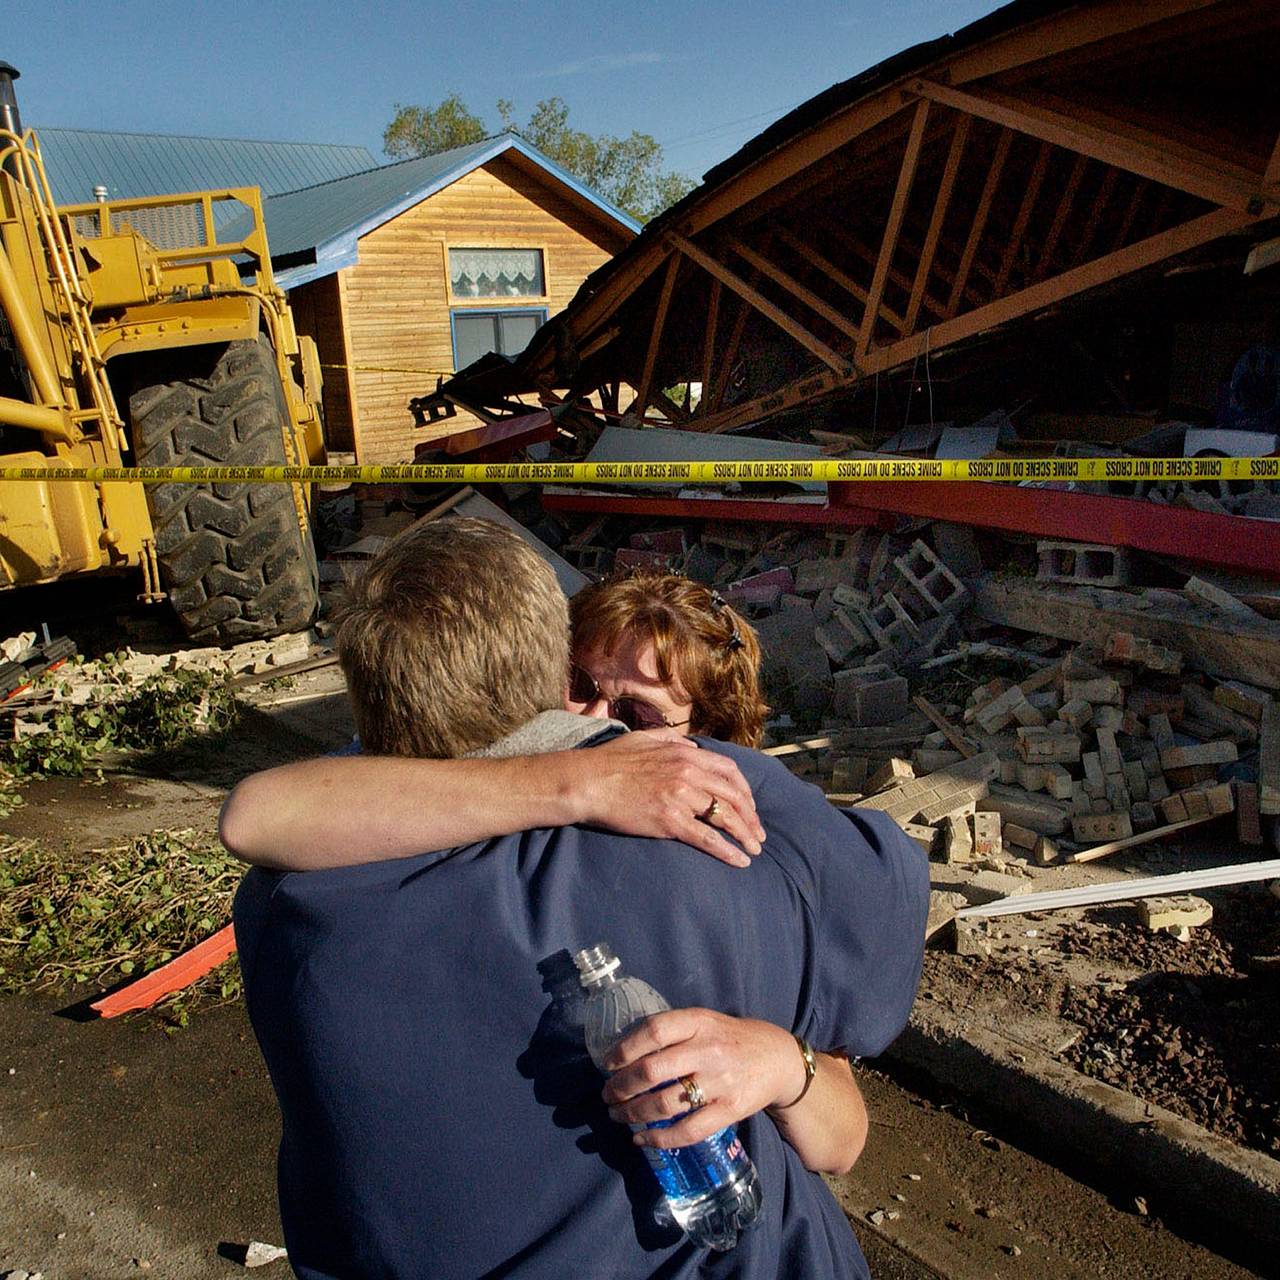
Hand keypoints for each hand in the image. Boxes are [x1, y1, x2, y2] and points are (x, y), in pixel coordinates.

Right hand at [570, 731, 765, 866]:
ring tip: (754, 850)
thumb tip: (692, 747)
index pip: (729, 771)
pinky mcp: (670, 821)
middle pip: (733, 796)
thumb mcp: (644, 738)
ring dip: (745, 835)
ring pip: (725, 817)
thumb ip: (671, 740)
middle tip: (758, 833)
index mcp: (684, 754)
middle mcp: (688, 773)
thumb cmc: (610, 760)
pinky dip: (727, 851)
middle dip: (751, 817)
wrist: (587, 782)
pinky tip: (739, 861)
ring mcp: (680, 797)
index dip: (745, 790)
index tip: (750, 806)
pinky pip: (707, 838)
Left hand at [600, 1008, 802, 1147]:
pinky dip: (659, 1138)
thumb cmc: (731, 1038)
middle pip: (652, 1071)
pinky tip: (642, 1138)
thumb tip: (625, 1052)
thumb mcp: (705, 1021)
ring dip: (633, 1113)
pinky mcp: (729, 1111)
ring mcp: (719, 1083)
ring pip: (664, 1103)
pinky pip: (687, 1131)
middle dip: (621, 1087)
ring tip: (618, 1115)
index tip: (607, 1063)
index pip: (653, 1031)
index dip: (624, 1049)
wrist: (779, 1059)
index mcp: (698, 1021)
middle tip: (608, 1095)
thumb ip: (672, 1032)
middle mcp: (708, 1050)